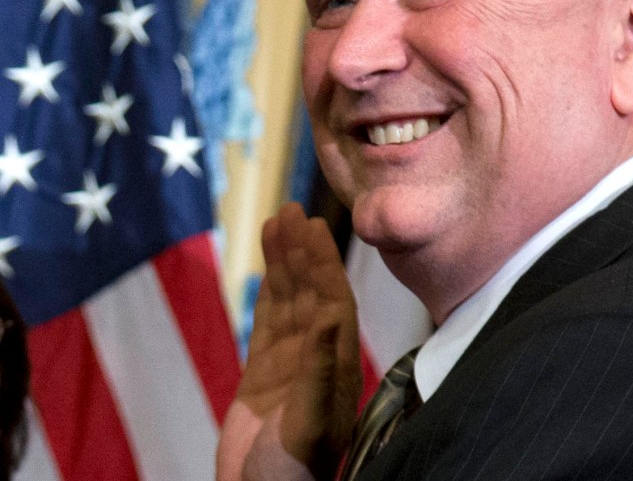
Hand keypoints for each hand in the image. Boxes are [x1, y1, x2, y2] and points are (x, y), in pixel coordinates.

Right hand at [218, 203, 361, 480]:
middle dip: (304, 251)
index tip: (310, 225)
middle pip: (312, 291)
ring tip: (277, 222)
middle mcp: (318, 356)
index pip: (332, 299)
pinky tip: (269, 266)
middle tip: (292, 209)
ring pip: (290, 301)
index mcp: (336, 364)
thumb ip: (318, 369)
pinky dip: (269, 291)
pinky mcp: (263, 375)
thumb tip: (329, 314)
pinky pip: (268, 321)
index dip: (322, 262)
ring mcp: (290, 363)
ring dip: (285, 263)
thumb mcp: (309, 422)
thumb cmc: (293, 473)